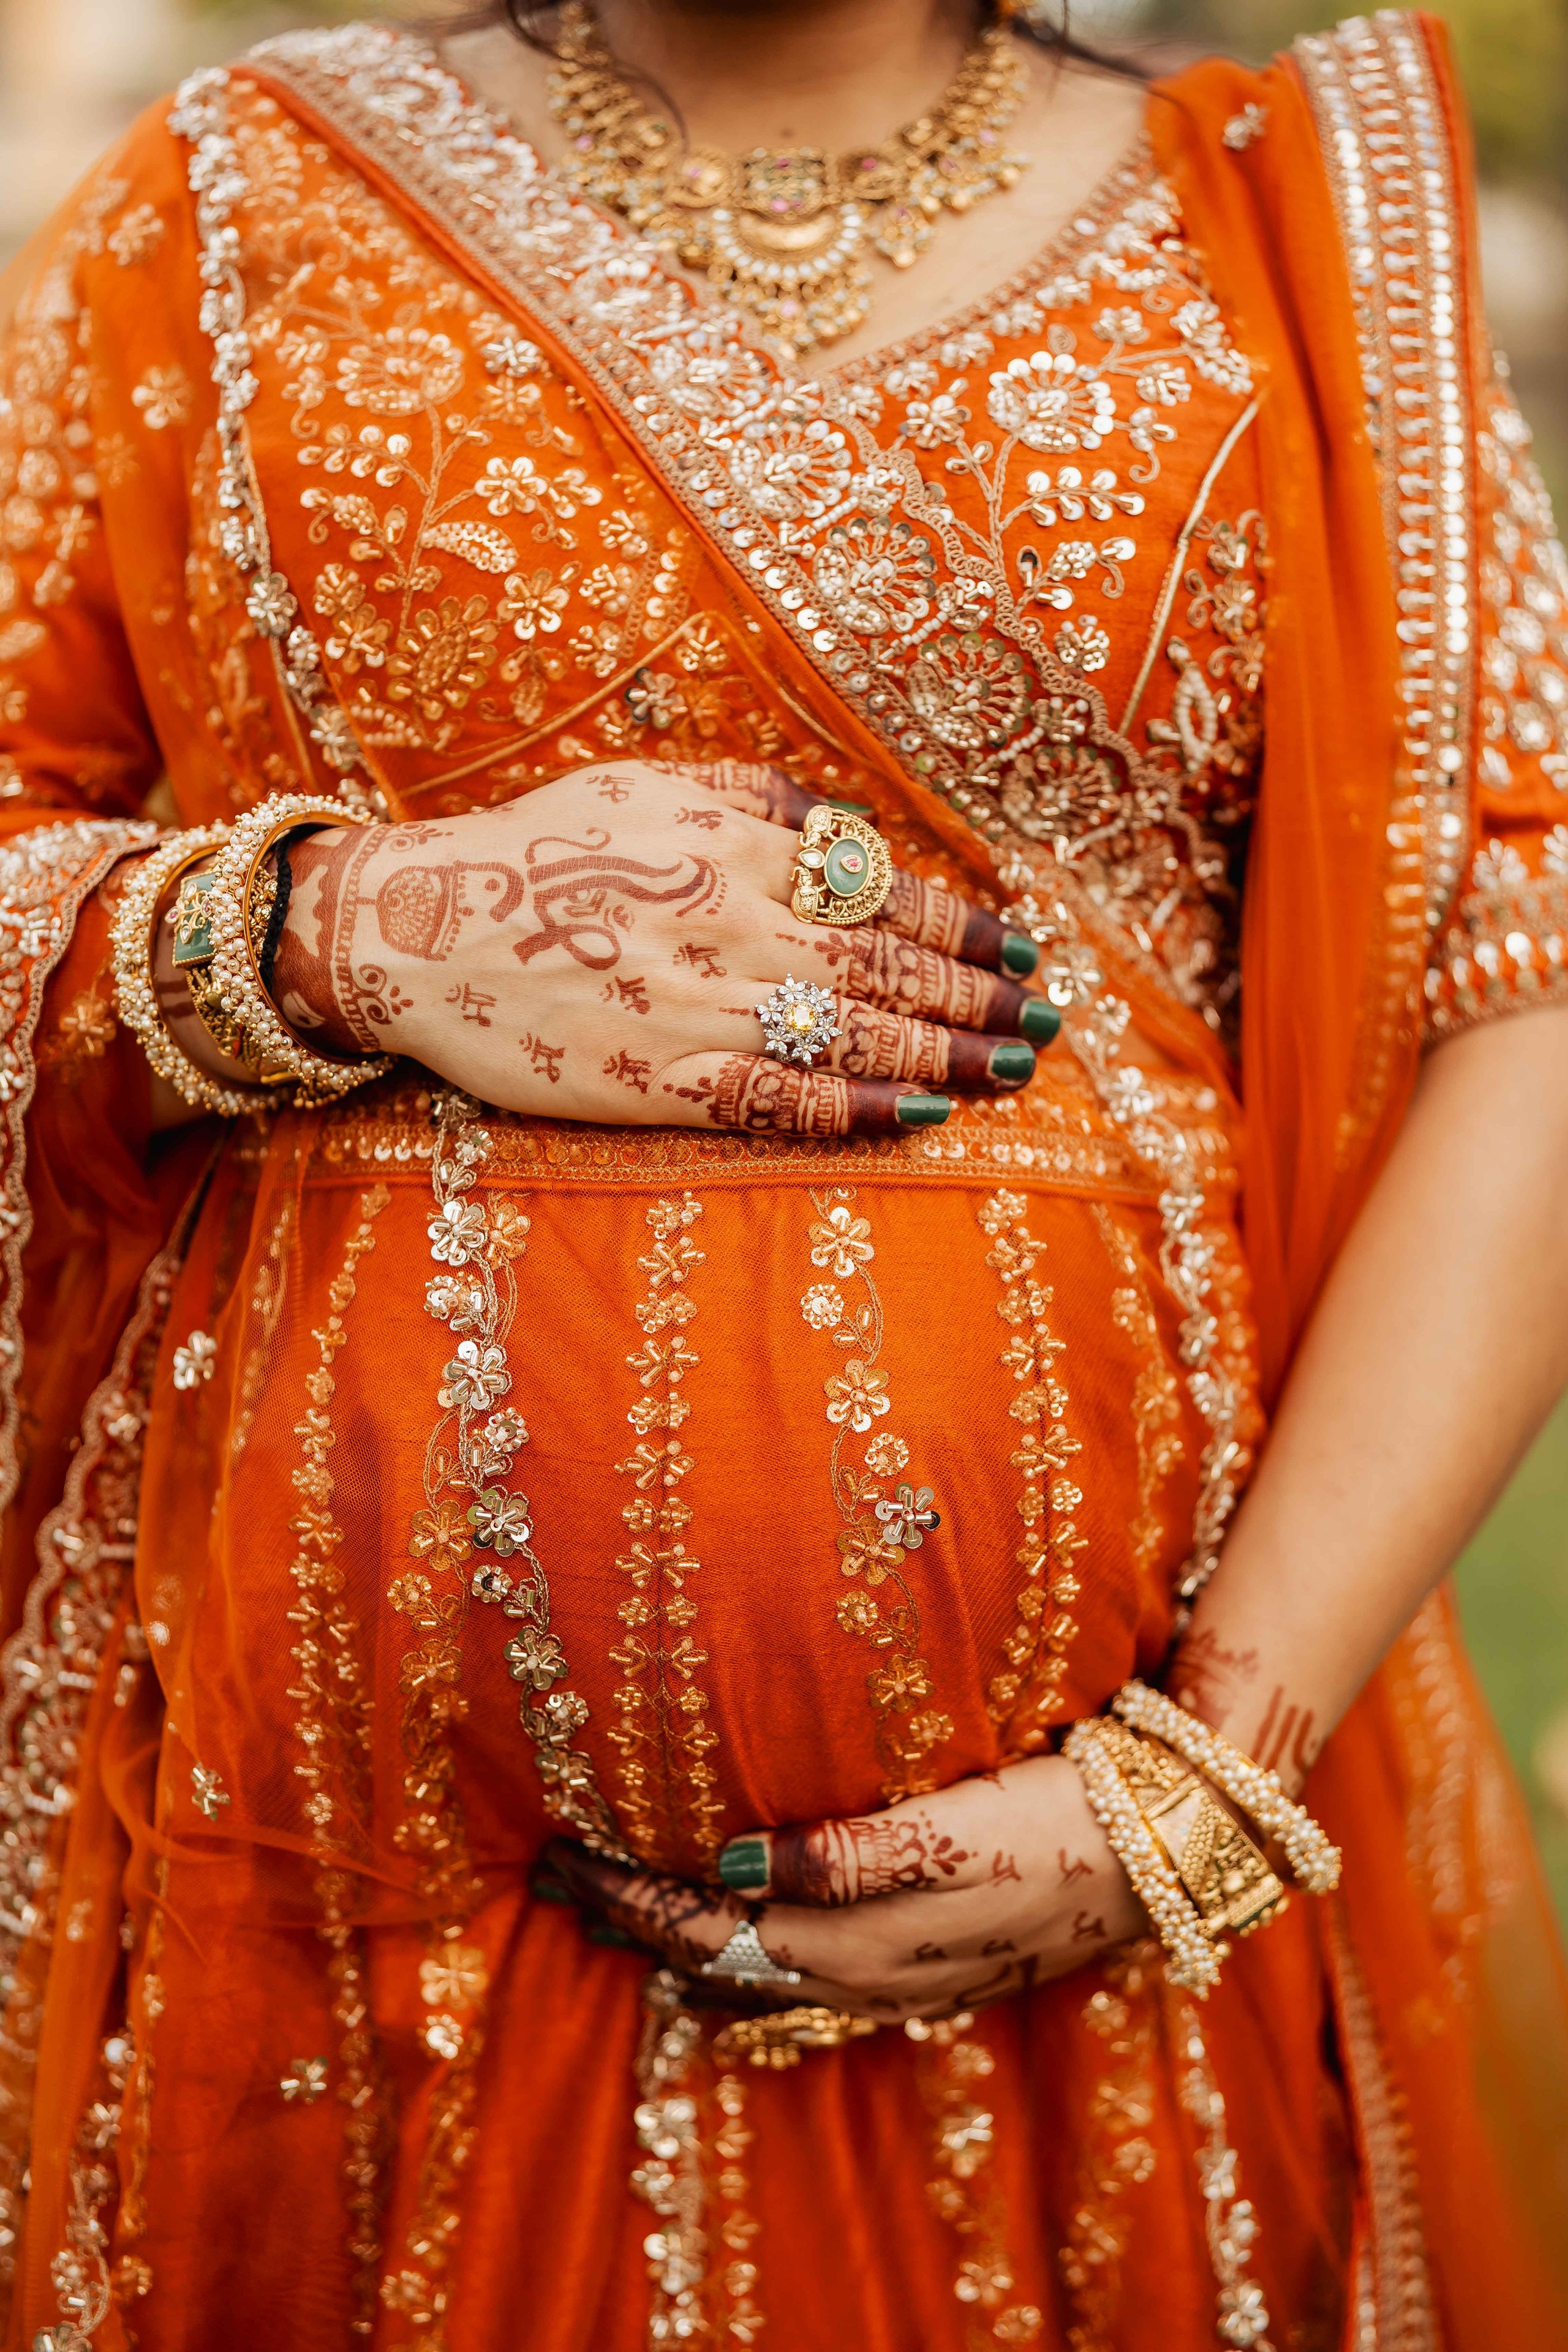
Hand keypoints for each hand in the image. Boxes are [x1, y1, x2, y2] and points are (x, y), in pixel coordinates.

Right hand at [270, 760, 1057, 1134]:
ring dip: (945, 1054)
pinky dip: (856, 1110)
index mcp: (735, 842)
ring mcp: (696, 1005)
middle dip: (979, 998)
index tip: (1021, 949)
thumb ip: (753, 797)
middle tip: (1044, 1022)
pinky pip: (778, 1101)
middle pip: (887, 967)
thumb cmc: (536, 850)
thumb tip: (845, 822)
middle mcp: (731, 920)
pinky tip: (919, 1115)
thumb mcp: (648, 785)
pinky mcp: (657, 1080)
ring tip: (1010, 1070)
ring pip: (850, 1034)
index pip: (882, 890)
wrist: (413, 928)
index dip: (964, 926)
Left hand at [540, 1754, 1145, 2023]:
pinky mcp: (925, 1962)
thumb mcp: (947, 1831)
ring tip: (620, 1913)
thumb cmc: (1052, 1824)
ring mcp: (895, 1978)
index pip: (705, 1930)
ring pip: (754, 1975)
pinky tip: (739, 1941)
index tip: (560, 1855)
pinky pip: (799, 1978)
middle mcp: (862, 1977)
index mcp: (854, 1943)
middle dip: (632, 1921)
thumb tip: (728, 1869)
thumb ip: (838, 1856)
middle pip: (715, 1961)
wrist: (1161, 1858)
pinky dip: (744, 1959)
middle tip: (558, 1880)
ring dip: (679, 1944)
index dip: (628, 1896)